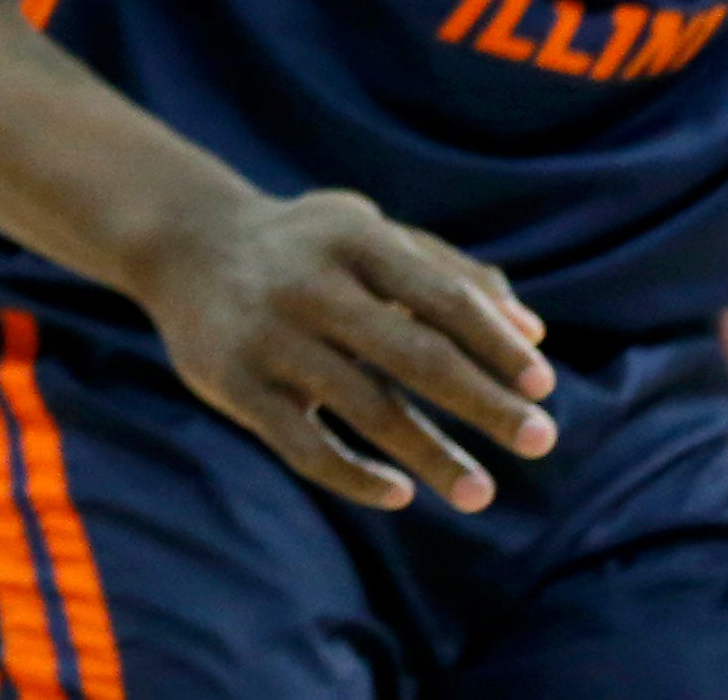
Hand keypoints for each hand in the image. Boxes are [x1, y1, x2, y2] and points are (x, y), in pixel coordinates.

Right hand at [120, 185, 556, 513]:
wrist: (183, 243)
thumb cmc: (306, 243)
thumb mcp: (370, 234)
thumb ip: (451, 274)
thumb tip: (533, 335)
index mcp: (354, 238)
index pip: (441, 294)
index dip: (494, 341)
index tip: (544, 386)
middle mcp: (311, 283)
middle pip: (412, 352)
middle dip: (482, 402)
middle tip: (542, 441)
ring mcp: (270, 336)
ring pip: (365, 407)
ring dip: (431, 454)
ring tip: (481, 493)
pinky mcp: (235, 384)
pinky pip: (304, 445)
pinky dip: (355, 475)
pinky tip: (400, 494)